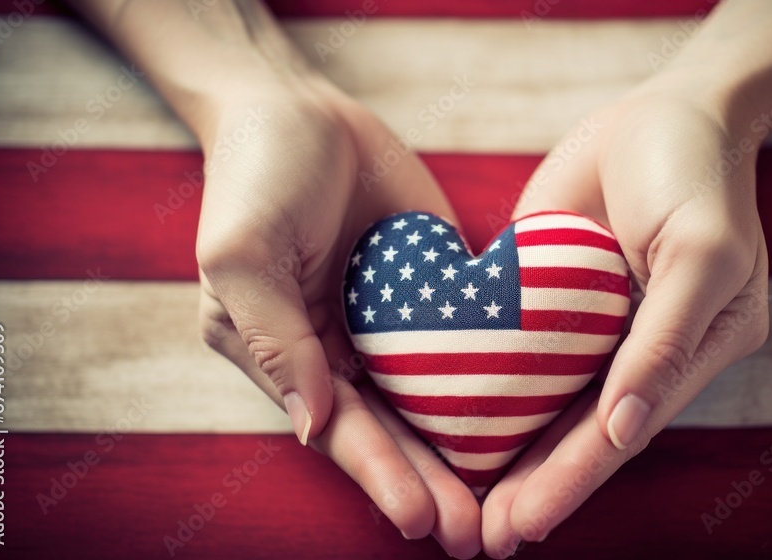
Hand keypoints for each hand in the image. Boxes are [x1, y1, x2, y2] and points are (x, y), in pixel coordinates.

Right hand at [195, 76, 480, 556]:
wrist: (301, 109)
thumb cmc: (255, 177)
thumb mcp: (243, 253)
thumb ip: (271, 338)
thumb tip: (311, 423)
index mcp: (285, 356)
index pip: (339, 429)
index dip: (381, 475)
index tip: (421, 517)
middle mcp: (340, 353)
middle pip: (393, 430)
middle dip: (432, 482)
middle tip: (476, 533)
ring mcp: (392, 325)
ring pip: (435, 400)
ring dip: (467, 452)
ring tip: (505, 504)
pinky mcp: (436, 293)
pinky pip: (467, 342)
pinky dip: (492, 382)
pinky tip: (528, 418)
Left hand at [481, 84, 768, 555]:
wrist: (665, 108)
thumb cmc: (698, 175)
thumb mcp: (700, 253)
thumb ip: (667, 343)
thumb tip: (625, 429)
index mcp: (687, 354)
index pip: (622, 431)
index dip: (573, 480)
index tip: (525, 523)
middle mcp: (635, 351)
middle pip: (578, 429)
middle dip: (533, 484)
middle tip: (486, 537)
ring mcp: (590, 325)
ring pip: (543, 400)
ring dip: (505, 451)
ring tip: (465, 507)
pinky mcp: (548, 294)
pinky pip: (514, 345)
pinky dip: (488, 385)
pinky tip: (449, 420)